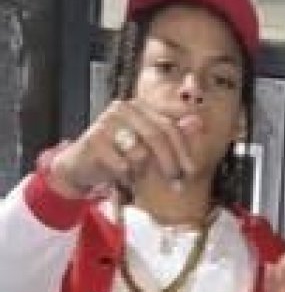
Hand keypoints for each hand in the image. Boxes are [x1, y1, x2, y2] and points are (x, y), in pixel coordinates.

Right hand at [48, 98, 198, 198]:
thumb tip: (197, 122)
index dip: (183, 149)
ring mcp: (108, 122)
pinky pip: (122, 165)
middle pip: (158, 136)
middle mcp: (124, 109)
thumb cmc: (117, 155)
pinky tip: (121, 178)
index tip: (190, 171)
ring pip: (140, 151)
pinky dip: (126, 176)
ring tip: (138, 178)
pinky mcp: (95, 141)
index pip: (169, 125)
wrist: (80, 166)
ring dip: (144, 172)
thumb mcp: (147, 146)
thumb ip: (171, 134)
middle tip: (177, 184)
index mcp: (140, 107)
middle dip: (170, 164)